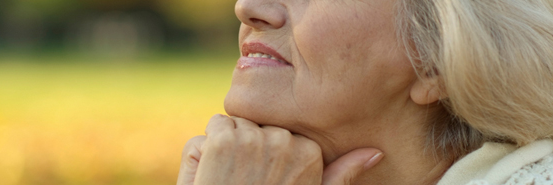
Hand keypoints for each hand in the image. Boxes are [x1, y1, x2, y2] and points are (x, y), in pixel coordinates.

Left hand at [177, 114, 382, 184]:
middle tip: (244, 182)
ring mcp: (255, 138)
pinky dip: (205, 150)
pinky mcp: (225, 140)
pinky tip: (213, 173)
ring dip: (224, 147)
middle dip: (246, 146)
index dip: (266, 154)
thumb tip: (376, 152)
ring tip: (229, 180)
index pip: (280, 131)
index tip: (263, 181)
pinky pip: (212, 128)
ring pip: (233, 124)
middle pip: (257, 124)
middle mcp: (286, 140)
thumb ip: (341, 174)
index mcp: (310, 151)